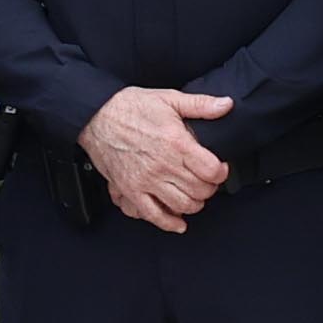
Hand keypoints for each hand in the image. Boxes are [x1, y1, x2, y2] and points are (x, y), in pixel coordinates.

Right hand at [81, 84, 231, 231]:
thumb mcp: (169, 98)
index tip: (219, 168)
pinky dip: (169, 223)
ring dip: (194, 203)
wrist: (96, 116)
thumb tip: (226, 105)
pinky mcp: (131, 190)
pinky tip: (178, 222)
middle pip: (200, 190)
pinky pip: (154, 215)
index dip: (221, 172)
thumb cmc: (130, 107)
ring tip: (193, 194)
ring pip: (182, 205)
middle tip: (206, 180)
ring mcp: (146, 181)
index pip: (212, 170)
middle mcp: (163, 165)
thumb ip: (201, 104)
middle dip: (209, 187)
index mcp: (176, 143)